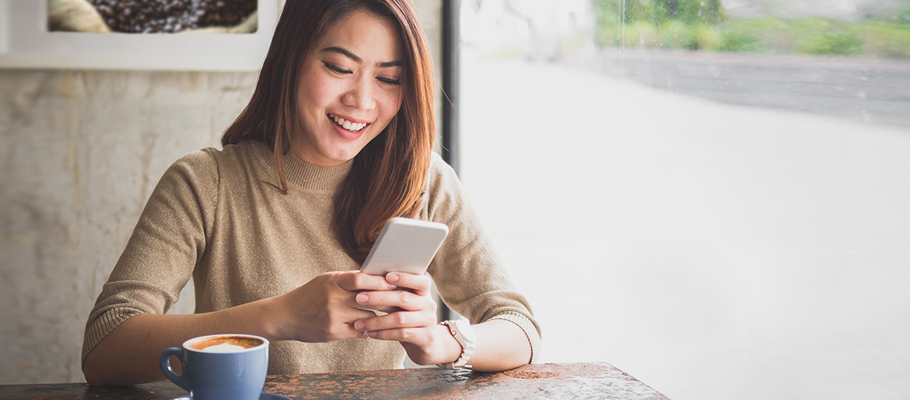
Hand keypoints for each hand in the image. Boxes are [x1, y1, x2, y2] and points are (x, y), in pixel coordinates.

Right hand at [273, 271, 396, 342]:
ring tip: (392, 315)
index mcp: (333, 281)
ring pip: (368, 317)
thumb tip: (377, 276)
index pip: (362, 279)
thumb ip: (349, 279)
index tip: (394, 283)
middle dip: (387, 300)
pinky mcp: (333, 332)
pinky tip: (374, 327)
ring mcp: (333, 316)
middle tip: (402, 301)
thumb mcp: (326, 280)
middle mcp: (333, 298)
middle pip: (369, 299)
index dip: (380, 281)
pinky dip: (369, 329)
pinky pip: (360, 332)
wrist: (286, 316)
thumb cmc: (310, 295)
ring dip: (380, 317)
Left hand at [352, 273, 460, 364]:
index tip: (387, 276)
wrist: (428, 344)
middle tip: (359, 298)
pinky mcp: (425, 338)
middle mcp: (428, 304)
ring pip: (400, 318)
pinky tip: (370, 333)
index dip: (405, 278)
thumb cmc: (409, 318)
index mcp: (423, 292)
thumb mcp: (404, 304)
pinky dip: (383, 334)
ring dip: (376, 321)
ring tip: (359, 323)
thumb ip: (392, 293)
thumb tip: (366, 280)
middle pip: (404, 298)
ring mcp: (429, 321)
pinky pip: (402, 334)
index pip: (420, 280)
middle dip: (379, 297)